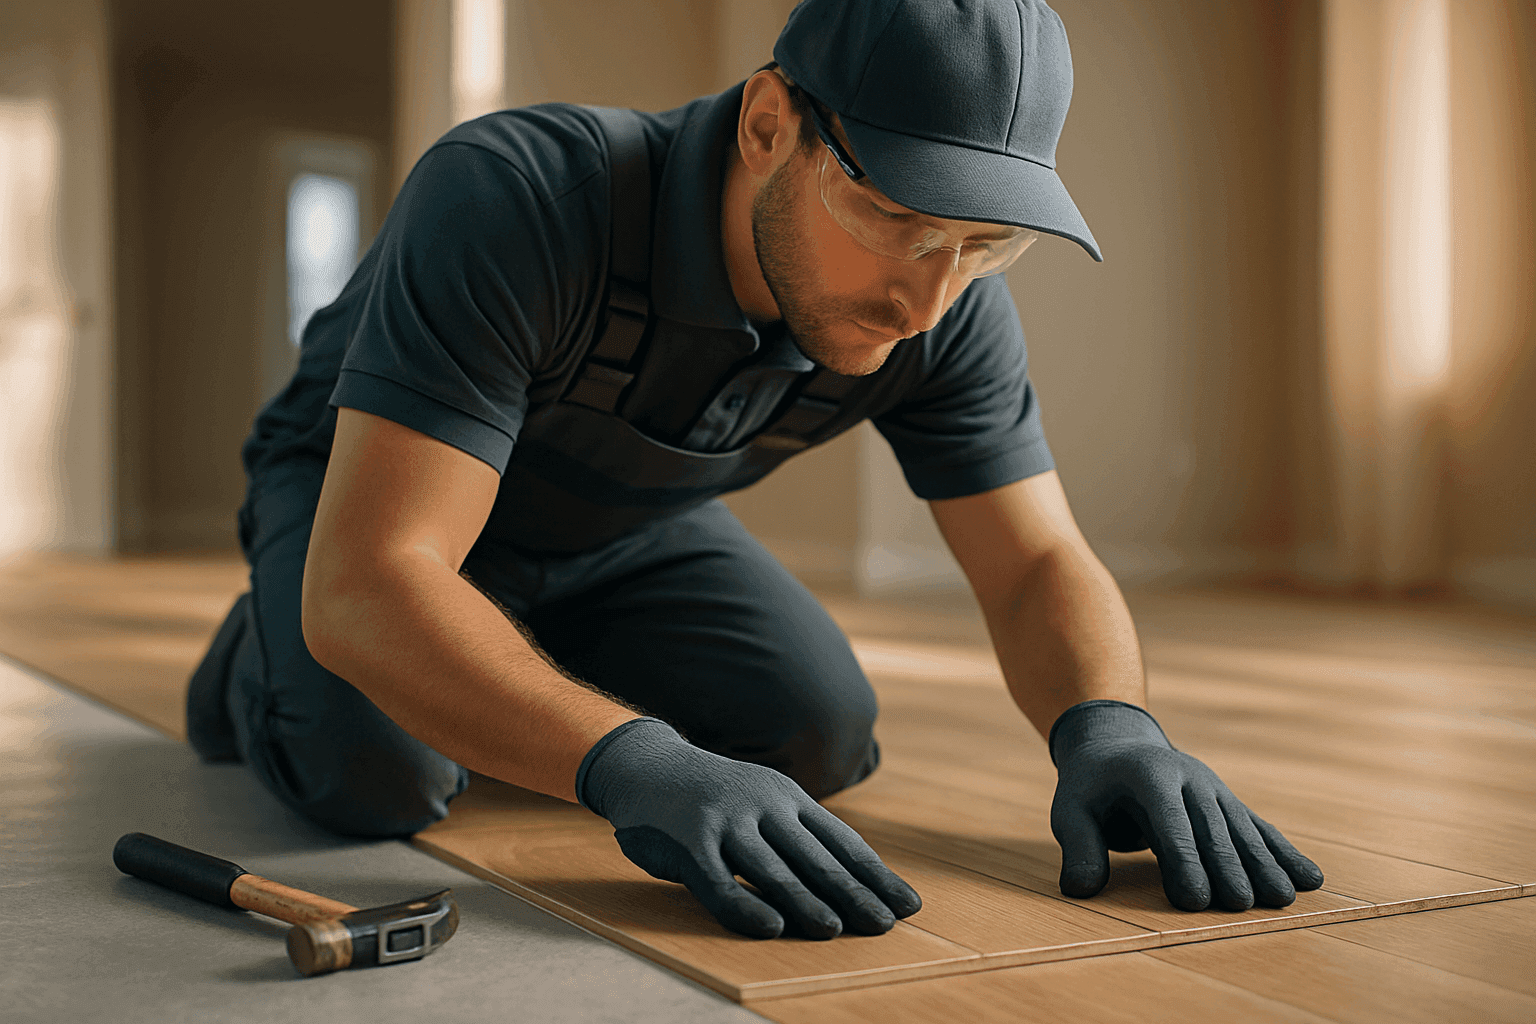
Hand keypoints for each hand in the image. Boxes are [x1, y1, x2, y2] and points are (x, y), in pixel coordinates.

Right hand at [577, 717, 921, 937]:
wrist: (648, 765)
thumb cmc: (716, 797)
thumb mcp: (764, 802)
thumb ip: (798, 835)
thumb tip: (850, 883)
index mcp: (788, 797)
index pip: (841, 841)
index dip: (874, 875)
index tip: (906, 904)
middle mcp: (762, 805)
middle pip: (815, 857)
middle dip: (852, 893)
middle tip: (882, 924)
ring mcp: (725, 821)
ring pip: (772, 869)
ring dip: (806, 902)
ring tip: (833, 931)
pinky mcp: (688, 842)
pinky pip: (719, 882)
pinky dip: (744, 906)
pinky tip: (768, 926)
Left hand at [1048, 700, 1323, 910]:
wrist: (1120, 746)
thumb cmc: (1091, 787)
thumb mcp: (1070, 809)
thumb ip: (1077, 846)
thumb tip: (1079, 890)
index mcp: (1149, 775)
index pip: (1169, 821)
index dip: (1181, 859)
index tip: (1193, 899)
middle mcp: (1189, 777)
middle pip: (1211, 828)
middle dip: (1226, 866)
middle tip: (1239, 905)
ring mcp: (1214, 789)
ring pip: (1242, 829)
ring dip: (1263, 864)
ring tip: (1282, 898)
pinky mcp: (1229, 803)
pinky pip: (1259, 829)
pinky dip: (1283, 853)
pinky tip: (1310, 878)